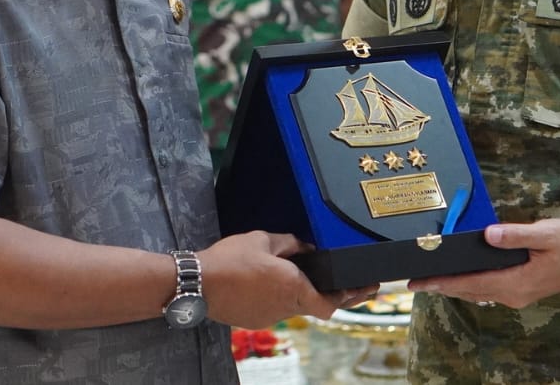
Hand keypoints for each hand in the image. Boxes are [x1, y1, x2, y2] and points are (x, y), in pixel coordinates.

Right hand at [198, 231, 376, 326]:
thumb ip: (290, 243)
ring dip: (297, 292)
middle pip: (315, 304)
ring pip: (293, 305)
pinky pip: (274, 307)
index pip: (330, 304)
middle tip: (347, 284)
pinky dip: (277, 296)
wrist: (196, 284)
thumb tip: (305, 247)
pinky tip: (266, 281)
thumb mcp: (263, 239)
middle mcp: (285, 306)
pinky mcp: (254, 320)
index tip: (363, 289)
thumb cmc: (229, 261)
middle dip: (329, 293)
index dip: (349, 297)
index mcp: (293, 286)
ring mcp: (269, 316)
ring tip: (289, 272)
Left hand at [406, 219, 559, 308]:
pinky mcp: (521, 289)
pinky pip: (488, 289)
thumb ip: (515, 235)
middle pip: (470, 291)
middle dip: (442, 286)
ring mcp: (518, 294)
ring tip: (430, 280)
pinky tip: (460, 278)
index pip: (471, 283)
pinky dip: (470, 285)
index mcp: (516, 282)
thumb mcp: (544, 233)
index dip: (444, 282)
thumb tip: (487, 235)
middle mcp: (514, 294)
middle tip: (415, 282)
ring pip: (478, 292)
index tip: (421, 282)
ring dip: (454, 286)